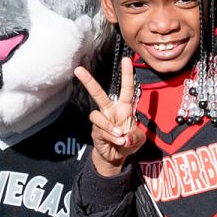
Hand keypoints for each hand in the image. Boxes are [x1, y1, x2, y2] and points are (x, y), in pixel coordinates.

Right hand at [75, 56, 142, 175]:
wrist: (116, 156)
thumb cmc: (128, 142)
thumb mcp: (139, 140)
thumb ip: (135, 137)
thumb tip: (124, 136)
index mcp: (124, 107)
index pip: (126, 88)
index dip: (127, 74)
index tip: (127, 59)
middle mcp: (111, 110)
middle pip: (98, 93)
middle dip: (88, 81)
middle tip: (78, 70)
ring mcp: (102, 120)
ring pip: (96, 114)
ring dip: (109, 126)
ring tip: (120, 135)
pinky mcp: (95, 130)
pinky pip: (99, 129)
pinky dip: (109, 135)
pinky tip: (117, 141)